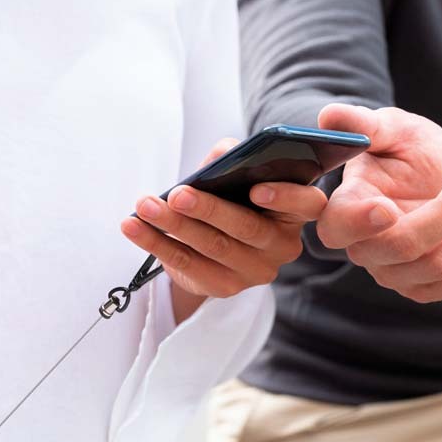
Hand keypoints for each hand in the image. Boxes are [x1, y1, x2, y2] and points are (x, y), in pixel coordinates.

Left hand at [121, 138, 327, 321]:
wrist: (217, 244)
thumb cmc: (233, 197)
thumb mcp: (236, 174)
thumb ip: (232, 157)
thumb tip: (222, 153)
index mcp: (295, 212)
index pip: (307, 204)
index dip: (284, 196)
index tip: (254, 187)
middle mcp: (282, 245)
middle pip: (247, 227)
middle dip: (208, 209)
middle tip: (177, 194)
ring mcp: (256, 271)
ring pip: (213, 247)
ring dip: (174, 225)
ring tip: (144, 207)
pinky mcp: (225, 287)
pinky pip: (188, 266)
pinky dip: (156, 244)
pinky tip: (134, 228)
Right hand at [315, 104, 441, 303]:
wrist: (434, 176)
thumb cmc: (406, 149)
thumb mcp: (391, 128)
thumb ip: (363, 123)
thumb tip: (328, 116)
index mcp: (344, 208)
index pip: (338, 228)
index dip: (360, 223)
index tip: (387, 207)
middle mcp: (363, 248)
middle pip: (403, 248)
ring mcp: (393, 273)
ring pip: (438, 265)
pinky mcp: (424, 287)